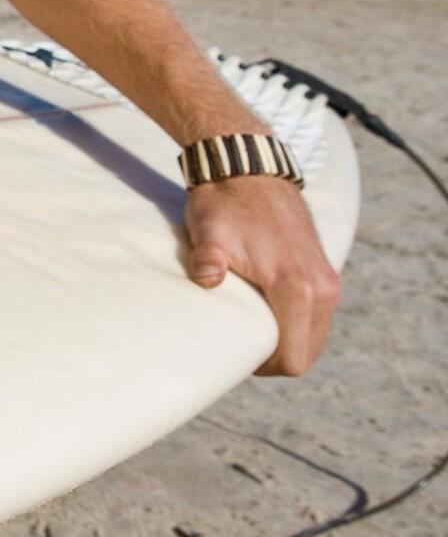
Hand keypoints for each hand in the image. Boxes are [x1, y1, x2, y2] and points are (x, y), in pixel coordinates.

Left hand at [184, 174, 341, 374]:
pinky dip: (296, 321)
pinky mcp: (325, 270)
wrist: (250, 168)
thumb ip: (208, 259)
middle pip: (307, 352)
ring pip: (314, 334)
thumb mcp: (211, 232)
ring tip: (251, 326)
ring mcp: (328, 280)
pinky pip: (317, 314)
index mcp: (297, 288)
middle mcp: (323, 289)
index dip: (266, 368)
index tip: (237, 356)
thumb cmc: (226, 204)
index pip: (294, 358)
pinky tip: (266, 309)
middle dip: (276, 357)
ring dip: (288, 338)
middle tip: (240, 345)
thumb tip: (207, 279)